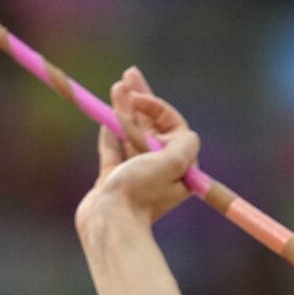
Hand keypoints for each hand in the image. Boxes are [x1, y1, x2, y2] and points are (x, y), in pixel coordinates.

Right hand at [75, 66, 200, 232]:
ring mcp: (135, 173)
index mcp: (179, 168)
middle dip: (141, 98)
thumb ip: (184, 142)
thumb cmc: (139, 192)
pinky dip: (111, 131)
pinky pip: (113, 148)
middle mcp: (159, 170)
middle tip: (130, 74)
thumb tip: (185, 133)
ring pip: (130, 133)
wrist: (108, 221)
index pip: (172, 126)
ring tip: (117, 86)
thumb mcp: (174, 164)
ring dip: (123, 109)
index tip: (137, 97)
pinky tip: (108, 115)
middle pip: (151, 126)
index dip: (156, 107)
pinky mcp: (112, 178)